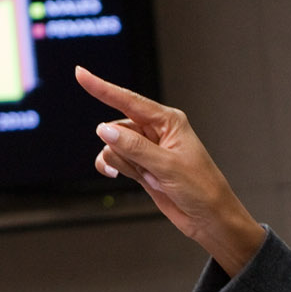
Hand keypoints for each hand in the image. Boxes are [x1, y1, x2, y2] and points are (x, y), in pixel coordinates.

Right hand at [76, 66, 266, 275]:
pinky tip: (116, 175)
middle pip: (117, 127)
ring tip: (141, 175)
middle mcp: (156, 131)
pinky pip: (114, 158)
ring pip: (113, 144)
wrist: (209, 217)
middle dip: (118, 145)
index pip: (129, 101)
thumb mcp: (167, 166)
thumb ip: (134, 147)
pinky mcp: (141, 166)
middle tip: (142, 165)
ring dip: (118, 160)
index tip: (81, 74)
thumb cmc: (201, 188)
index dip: (102, 87)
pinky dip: (111, 166)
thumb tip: (105, 130)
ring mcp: (147, 149)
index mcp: (169, 121)